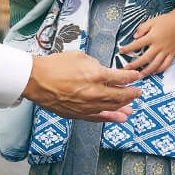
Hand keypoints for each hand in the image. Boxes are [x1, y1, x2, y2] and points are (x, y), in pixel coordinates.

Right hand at [23, 51, 141, 120]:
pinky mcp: (78, 114)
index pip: (121, 78)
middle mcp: (93, 92)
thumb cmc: (55, 65)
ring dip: (123, 107)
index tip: (137, 76)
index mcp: (95, 75)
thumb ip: (95, 65)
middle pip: (119, 96)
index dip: (131, 77)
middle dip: (131, 94)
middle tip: (138, 92)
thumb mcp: (80, 56)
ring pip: (111, 108)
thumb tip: (104, 71)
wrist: (36, 79)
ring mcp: (86, 105)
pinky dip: (110, 118)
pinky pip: (98, 117)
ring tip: (132, 107)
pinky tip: (119, 118)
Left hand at [119, 0, 174, 75]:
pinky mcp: (172, 53)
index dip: (128, 49)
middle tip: (127, 69)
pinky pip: (166, 64)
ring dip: (146, 71)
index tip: (121, 51)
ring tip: (139, 75)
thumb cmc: (165, 20)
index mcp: (152, 37)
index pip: (137, 45)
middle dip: (135, 65)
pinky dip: (160, 69)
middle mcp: (158, 46)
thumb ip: (142, 28)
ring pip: (155, 64)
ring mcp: (166, 51)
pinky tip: (154, 72)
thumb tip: (135, 37)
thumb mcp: (151, 21)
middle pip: (145, 58)